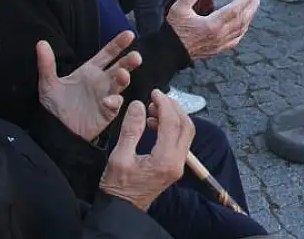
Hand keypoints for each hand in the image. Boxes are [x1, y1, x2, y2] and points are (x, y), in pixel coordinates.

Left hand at [37, 31, 141, 140]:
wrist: (55, 131)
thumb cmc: (53, 106)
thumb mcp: (48, 83)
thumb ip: (47, 63)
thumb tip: (41, 43)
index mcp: (90, 71)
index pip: (108, 53)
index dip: (118, 44)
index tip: (129, 34)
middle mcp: (101, 81)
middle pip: (120, 66)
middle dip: (129, 61)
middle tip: (135, 56)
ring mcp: (106, 95)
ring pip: (121, 83)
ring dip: (125, 78)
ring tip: (123, 74)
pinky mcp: (107, 112)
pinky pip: (115, 104)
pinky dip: (114, 101)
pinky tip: (107, 100)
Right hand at [99, 91, 194, 211]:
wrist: (122, 211)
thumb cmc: (117, 188)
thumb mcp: (119, 157)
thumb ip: (130, 130)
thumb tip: (139, 105)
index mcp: (165, 160)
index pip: (172, 124)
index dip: (164, 104)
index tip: (155, 92)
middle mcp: (177, 162)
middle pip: (186, 126)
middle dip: (174, 108)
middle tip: (157, 97)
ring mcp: (178, 165)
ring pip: (186, 133)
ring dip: (174, 117)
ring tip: (153, 109)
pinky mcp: (175, 166)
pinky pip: (180, 141)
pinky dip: (172, 127)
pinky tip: (153, 123)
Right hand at [166, 0, 258, 58]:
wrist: (169, 52)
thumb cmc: (174, 30)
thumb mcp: (178, 9)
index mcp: (212, 25)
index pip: (235, 9)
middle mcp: (219, 35)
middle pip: (241, 20)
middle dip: (250, 8)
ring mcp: (219, 44)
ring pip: (240, 30)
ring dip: (248, 18)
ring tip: (252, 9)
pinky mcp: (217, 49)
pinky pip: (235, 40)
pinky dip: (242, 31)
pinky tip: (244, 27)